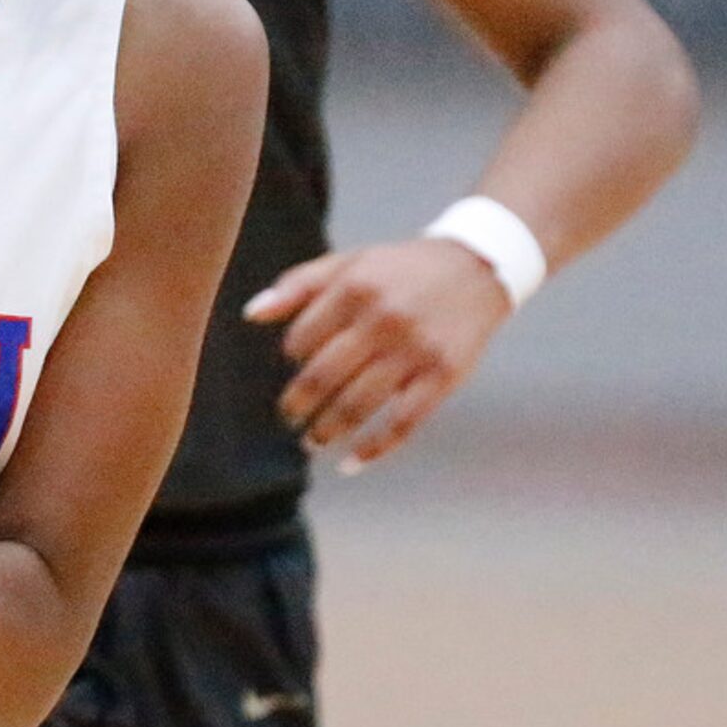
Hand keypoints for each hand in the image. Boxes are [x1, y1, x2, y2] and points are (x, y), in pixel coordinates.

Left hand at [244, 239, 510, 467]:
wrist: (477, 269)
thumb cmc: (399, 270)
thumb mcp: (350, 263)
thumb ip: (298, 285)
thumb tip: (249, 314)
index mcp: (354, 288)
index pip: (302, 339)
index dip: (292, 357)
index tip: (295, 366)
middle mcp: (383, 320)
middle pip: (323, 377)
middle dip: (297, 405)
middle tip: (288, 417)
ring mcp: (415, 352)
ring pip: (357, 405)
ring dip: (327, 430)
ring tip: (312, 442)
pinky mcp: (443, 377)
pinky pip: (402, 424)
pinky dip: (373, 449)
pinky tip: (350, 463)